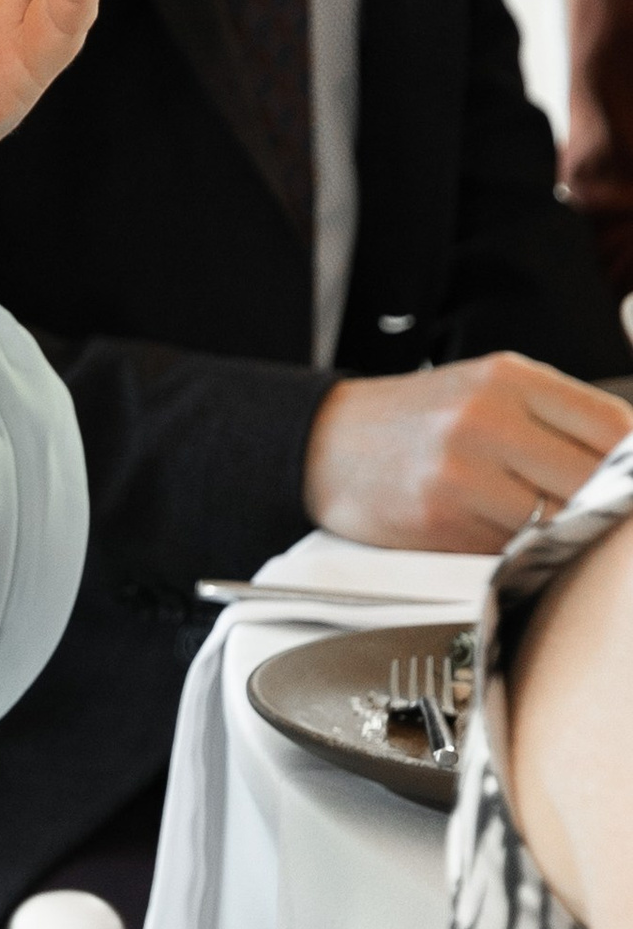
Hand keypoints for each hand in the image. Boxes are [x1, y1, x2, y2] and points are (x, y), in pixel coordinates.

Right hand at [303, 350, 628, 549]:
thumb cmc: (419, 420)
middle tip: (602, 514)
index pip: (615, 428)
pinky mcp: (441, 522)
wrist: (325, 443)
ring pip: (561, 522)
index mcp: (508, 378)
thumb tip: (631, 465)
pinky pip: (515, 548)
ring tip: (552, 526)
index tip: (630, 485)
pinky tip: (507, 535)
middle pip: (596, 480)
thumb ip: (559, 418)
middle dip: (609, 506)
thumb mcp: (488, 390)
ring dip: (569, 533)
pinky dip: (525, 550)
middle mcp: (486, 419)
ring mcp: (462, 473)